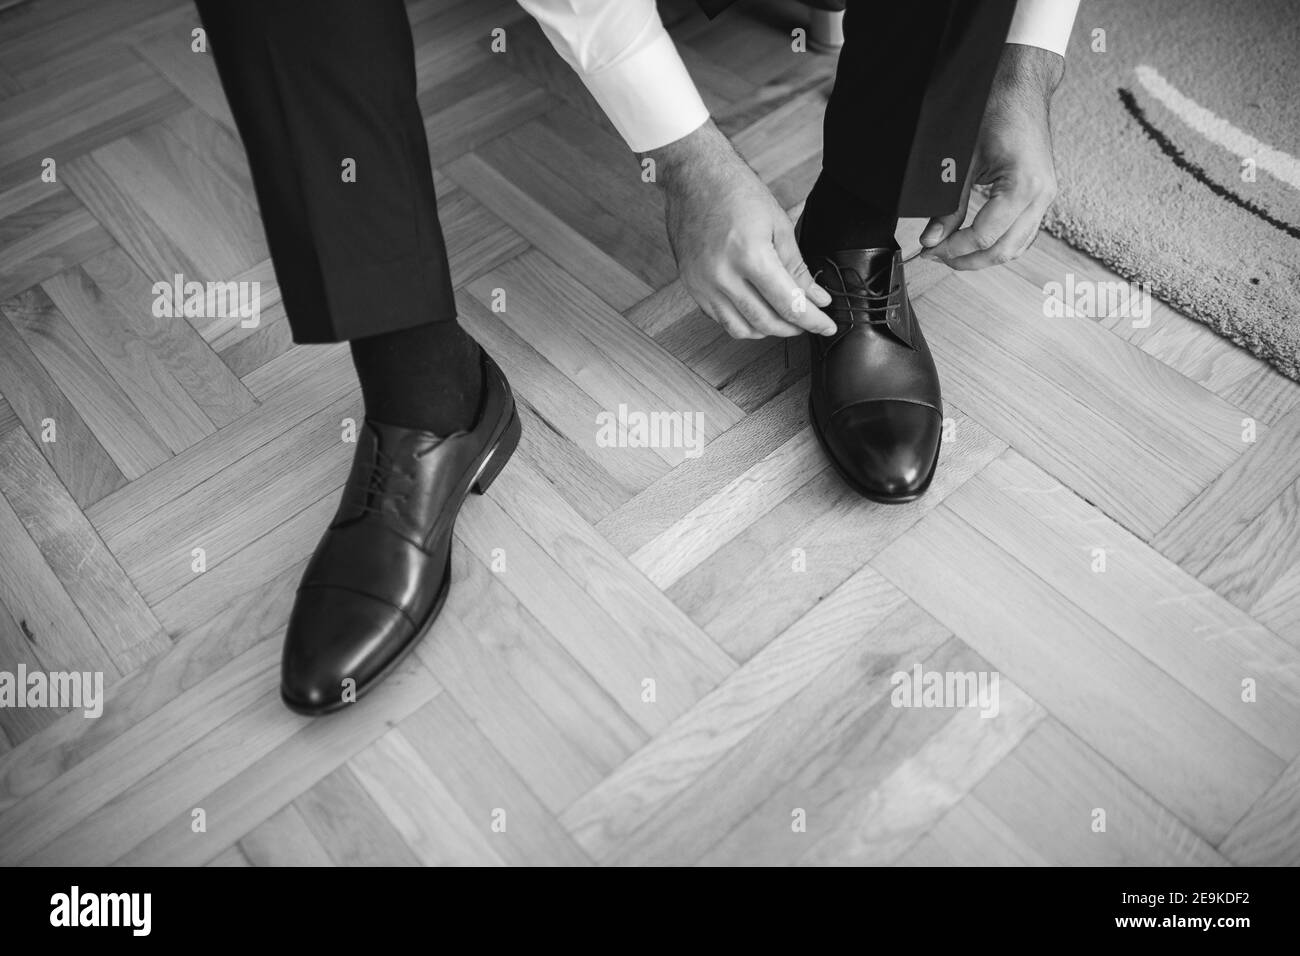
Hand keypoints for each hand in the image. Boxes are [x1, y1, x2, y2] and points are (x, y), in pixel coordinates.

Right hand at [645, 121, 835, 338]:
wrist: (694, 177)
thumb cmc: (736, 192)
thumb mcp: (778, 225)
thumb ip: (798, 268)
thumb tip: (817, 298)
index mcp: (749, 255)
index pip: (788, 304)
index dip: (812, 320)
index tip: (826, 325)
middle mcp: (722, 275)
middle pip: (765, 322)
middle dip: (792, 328)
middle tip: (808, 322)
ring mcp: (703, 283)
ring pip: (741, 329)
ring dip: (767, 330)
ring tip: (783, 319)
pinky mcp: (692, 287)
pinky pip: (721, 319)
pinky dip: (743, 322)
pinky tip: (757, 310)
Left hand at [919, 43, 1064, 269]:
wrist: (1020, 88)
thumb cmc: (994, 111)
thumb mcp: (963, 161)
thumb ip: (949, 207)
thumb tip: (931, 240)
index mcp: (1024, 186)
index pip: (985, 236)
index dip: (953, 249)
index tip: (927, 250)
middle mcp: (1042, 196)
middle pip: (1004, 250)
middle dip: (967, 260)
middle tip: (935, 256)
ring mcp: (1046, 197)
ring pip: (1016, 247)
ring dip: (983, 256)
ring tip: (951, 252)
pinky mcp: (1042, 195)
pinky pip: (1023, 233)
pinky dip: (998, 243)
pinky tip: (973, 242)